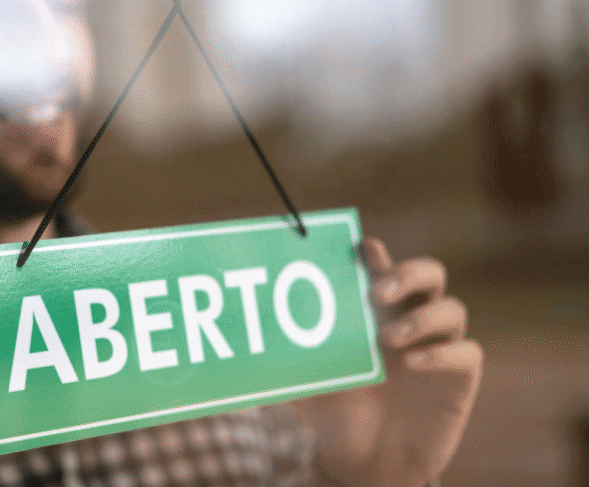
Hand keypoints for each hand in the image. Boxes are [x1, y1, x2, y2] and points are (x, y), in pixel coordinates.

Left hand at [294, 238, 482, 486]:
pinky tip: (412, 364)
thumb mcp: (302, 382)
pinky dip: (442, 353)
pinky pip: (466, 353)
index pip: (381, 265)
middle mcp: (409, 319)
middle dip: (407, 272)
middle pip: (430, 272)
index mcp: (374, 309)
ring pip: (453, 308)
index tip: (360, 248)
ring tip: (388, 339)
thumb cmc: (332, 411)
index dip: (374, 253)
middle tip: (378, 290)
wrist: (365, 462)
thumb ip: (283, 357)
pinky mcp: (458, 379)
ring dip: (422, 316)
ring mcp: (437, 346)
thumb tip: (243, 341)